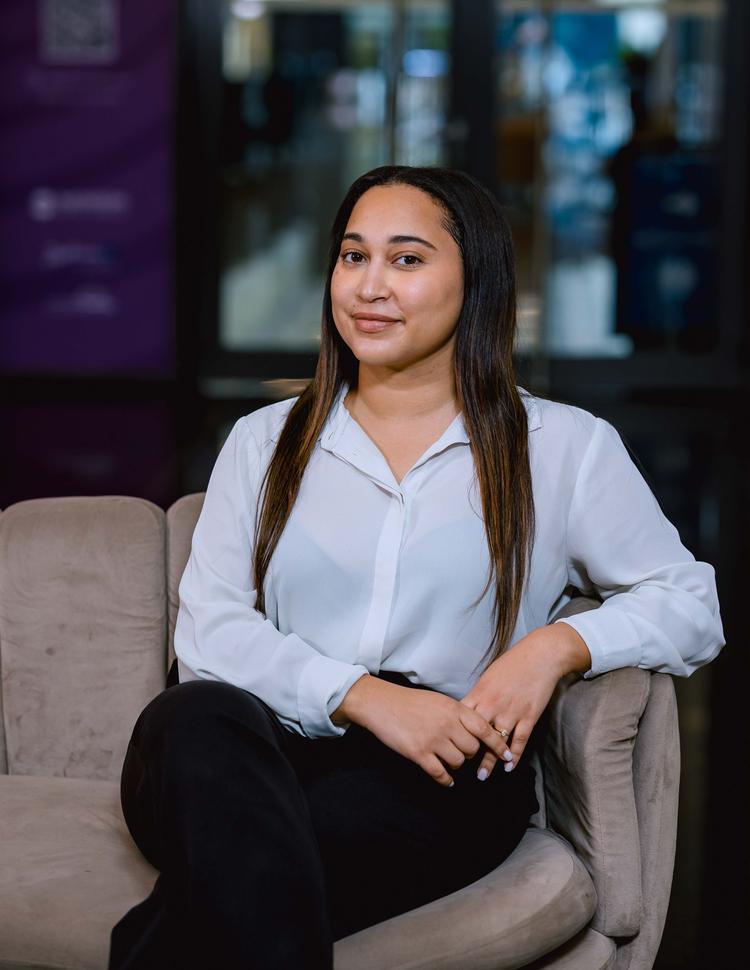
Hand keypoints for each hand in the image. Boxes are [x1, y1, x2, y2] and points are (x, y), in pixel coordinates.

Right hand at [352, 677, 512, 787]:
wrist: (382, 704)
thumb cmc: (411, 702)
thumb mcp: (440, 701)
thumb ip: (459, 714)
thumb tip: (476, 731)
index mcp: (454, 709)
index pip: (485, 729)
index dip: (499, 744)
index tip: (507, 755)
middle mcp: (447, 724)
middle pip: (473, 750)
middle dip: (471, 755)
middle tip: (463, 753)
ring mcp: (433, 740)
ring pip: (459, 762)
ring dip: (457, 765)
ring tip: (449, 760)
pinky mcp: (419, 754)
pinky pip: (440, 773)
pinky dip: (446, 780)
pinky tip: (446, 780)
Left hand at [459, 623, 590, 780]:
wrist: (540, 656)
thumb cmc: (513, 663)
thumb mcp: (488, 675)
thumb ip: (478, 694)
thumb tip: (467, 708)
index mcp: (480, 693)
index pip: (461, 719)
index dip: (453, 734)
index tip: (447, 747)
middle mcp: (493, 705)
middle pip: (475, 735)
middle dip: (468, 752)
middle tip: (459, 768)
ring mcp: (511, 712)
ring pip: (496, 742)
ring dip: (489, 761)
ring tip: (482, 776)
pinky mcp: (529, 716)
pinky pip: (519, 740)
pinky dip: (514, 755)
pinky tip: (509, 767)